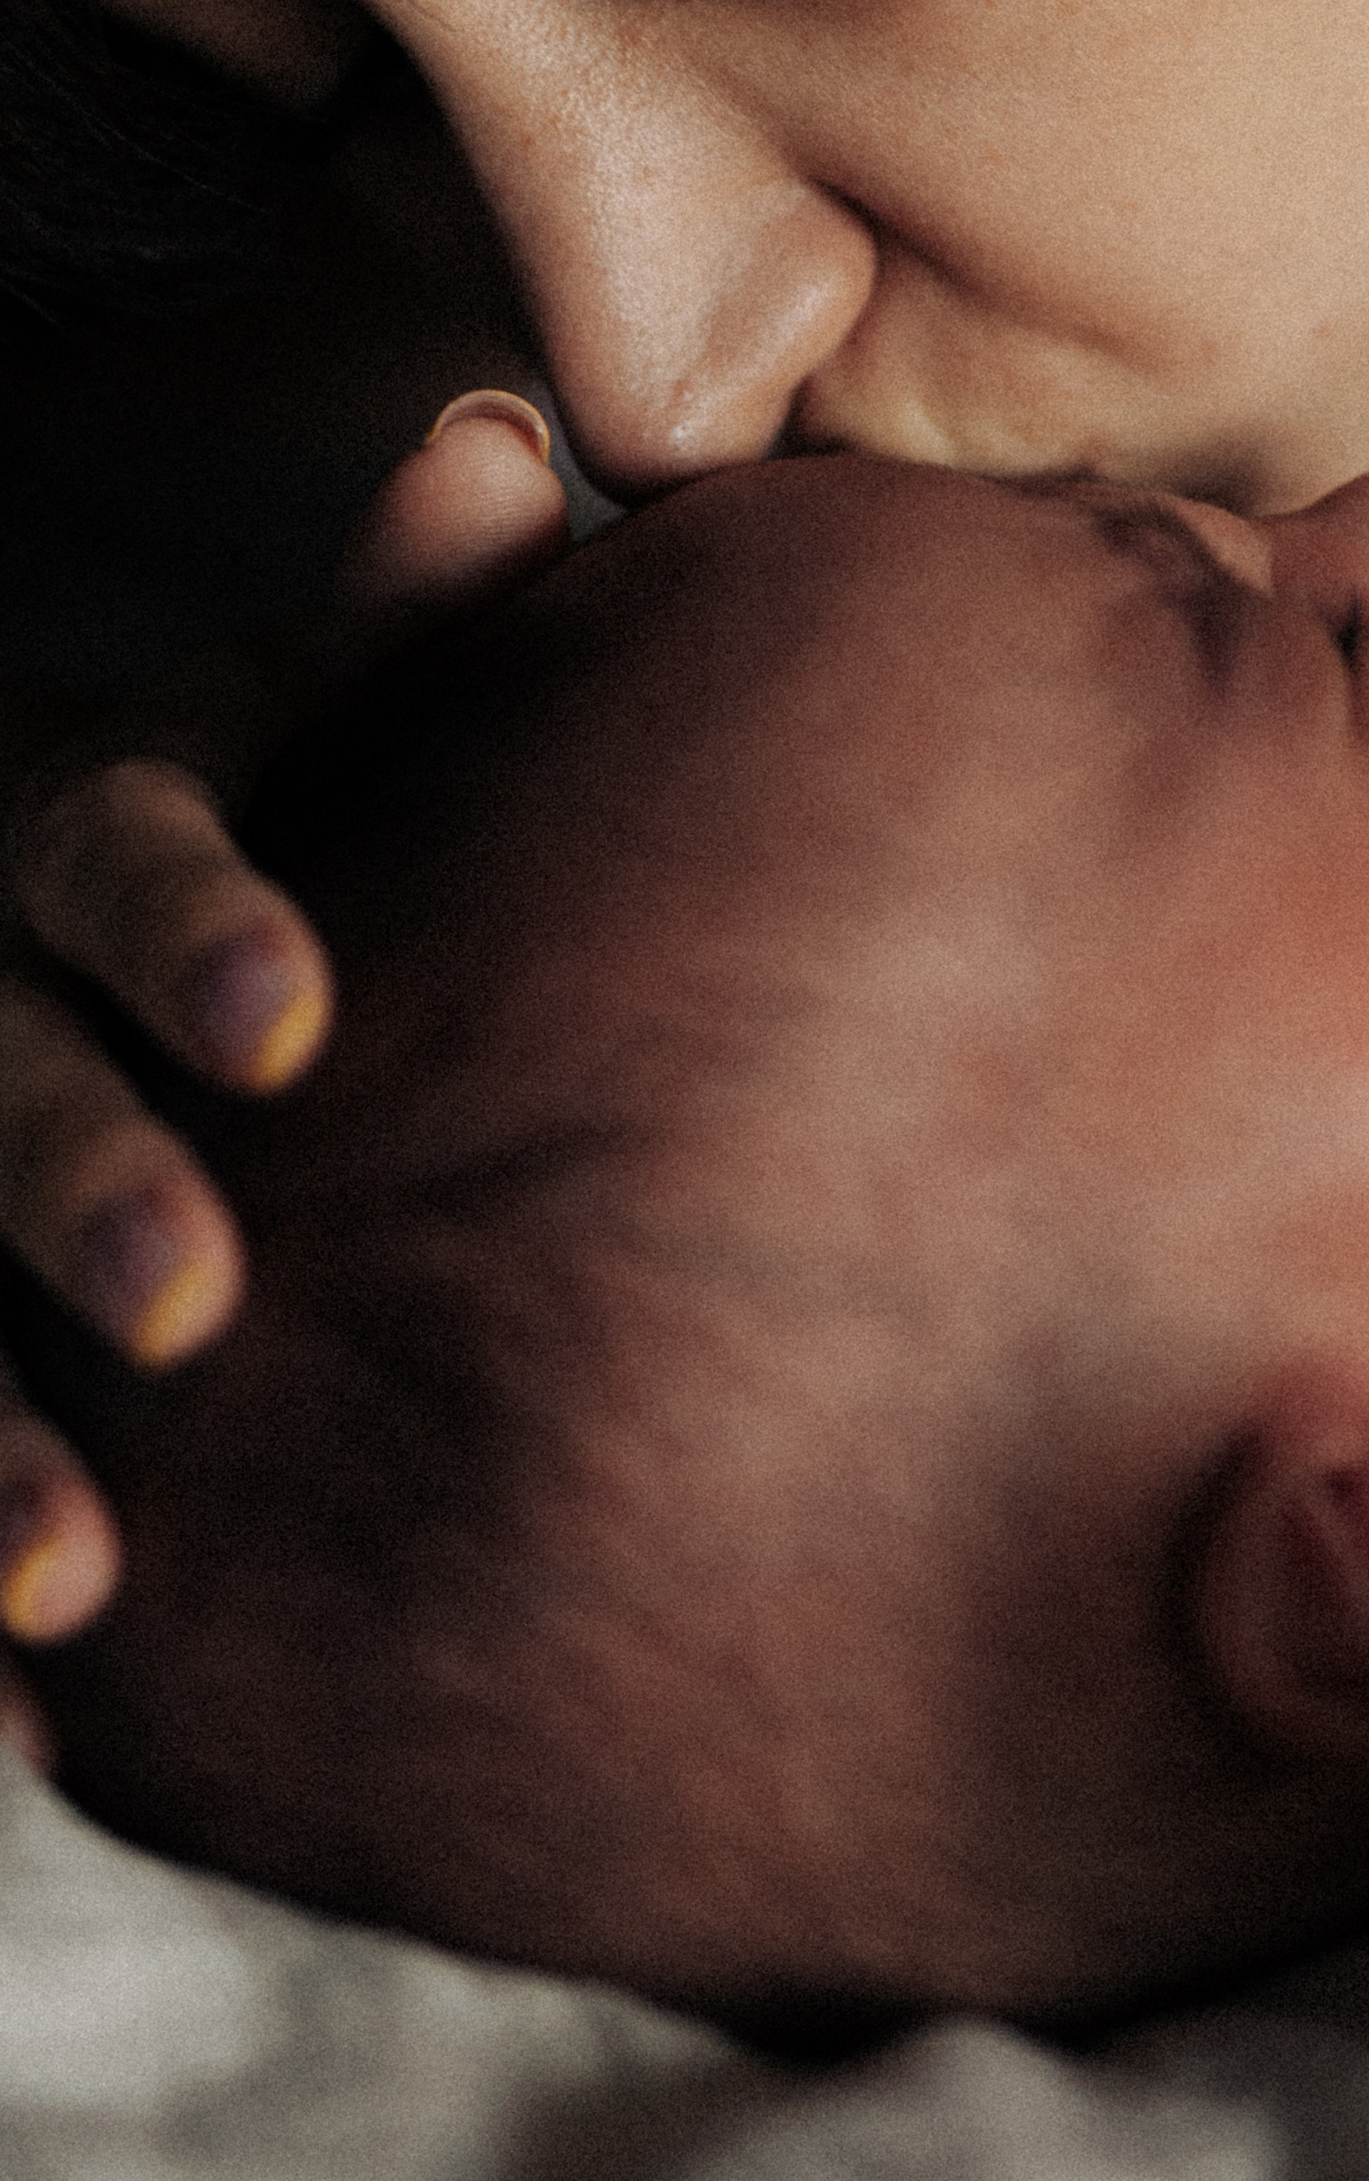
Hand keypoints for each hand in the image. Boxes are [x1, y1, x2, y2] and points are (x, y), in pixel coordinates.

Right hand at [0, 392, 570, 1728]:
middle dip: (69, 1184)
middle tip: (199, 1302)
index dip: (192, 925)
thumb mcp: (277, 703)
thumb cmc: (198, 815)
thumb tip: (508, 443)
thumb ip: (395, 612)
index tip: (296, 1024)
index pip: (118, 852)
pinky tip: (23, 1737)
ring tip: (66, 1583)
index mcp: (69, 825)